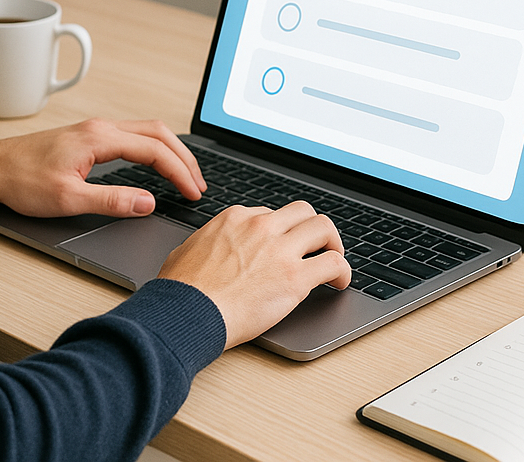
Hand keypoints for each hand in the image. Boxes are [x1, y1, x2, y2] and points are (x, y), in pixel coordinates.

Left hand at [0, 118, 206, 217]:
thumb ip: (112, 201)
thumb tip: (148, 202)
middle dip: (184, 158)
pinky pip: (133, 135)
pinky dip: (154, 148)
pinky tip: (157, 164)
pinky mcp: (90, 136)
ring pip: (147, 131)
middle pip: (158, 133)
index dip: (180, 172)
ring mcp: (95, 129)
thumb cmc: (21, 180)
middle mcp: (101, 127)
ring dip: (170, 151)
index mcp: (99, 138)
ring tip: (186, 176)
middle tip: (199, 185)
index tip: (194, 193)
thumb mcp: (68, 199)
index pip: (154, 150)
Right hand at [157, 200, 350, 349]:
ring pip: (324, 228)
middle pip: (303, 212)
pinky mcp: (295, 278)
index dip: (280, 232)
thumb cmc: (182, 288)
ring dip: (332, 244)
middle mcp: (260, 227)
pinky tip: (339, 283)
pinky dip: (342, 272)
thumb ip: (208, 242)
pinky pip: (333, 264)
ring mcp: (280, 250)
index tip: (283, 247)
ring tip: (333, 261)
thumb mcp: (188, 249)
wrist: (187, 311)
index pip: (270, 214)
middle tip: (317, 247)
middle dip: (312, 228)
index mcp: (235, 218)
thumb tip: (210, 250)